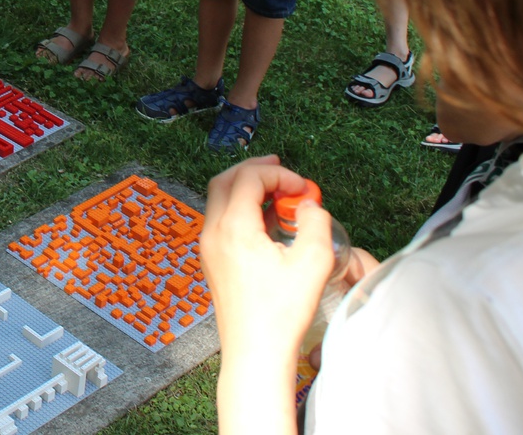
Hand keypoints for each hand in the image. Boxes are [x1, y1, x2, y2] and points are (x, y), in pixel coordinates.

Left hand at [202, 156, 335, 362]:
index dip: (279, 175)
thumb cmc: (280, 313)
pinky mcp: (211, 261)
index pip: (249, 177)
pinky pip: (220, 220)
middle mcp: (213, 232)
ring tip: (276, 193)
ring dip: (245, 188)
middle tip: (280, 170)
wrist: (255, 351)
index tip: (302, 188)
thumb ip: (314, 222)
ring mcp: (208, 247)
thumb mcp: (312, 262)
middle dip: (254, 170)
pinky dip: (240, 208)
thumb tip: (308, 205)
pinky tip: (265, 220)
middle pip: (225, 180)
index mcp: (233, 227)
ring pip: (219, 199)